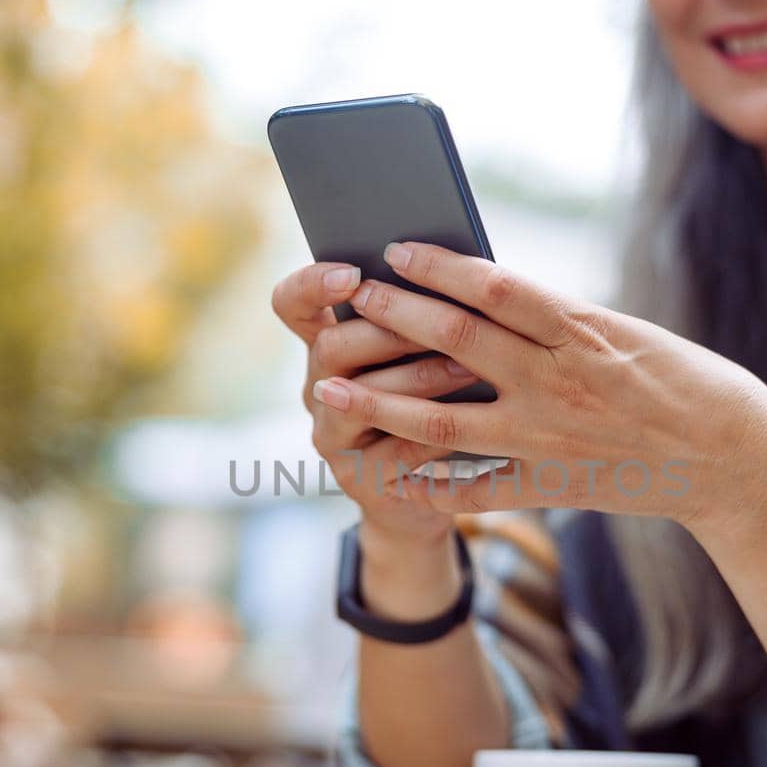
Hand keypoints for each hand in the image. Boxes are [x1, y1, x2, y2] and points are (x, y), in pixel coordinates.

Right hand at [270, 260, 478, 546]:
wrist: (427, 494)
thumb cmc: (434, 403)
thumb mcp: (419, 356)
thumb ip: (419, 319)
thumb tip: (452, 272)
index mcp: (328, 345)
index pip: (292, 303)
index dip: (313, 284)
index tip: (353, 273)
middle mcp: (319, 389)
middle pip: (330, 348)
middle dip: (389, 331)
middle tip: (441, 320)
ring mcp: (333, 437)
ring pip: (359, 400)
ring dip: (418, 379)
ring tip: (469, 366)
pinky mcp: (360, 479)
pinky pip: (394, 451)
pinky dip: (436, 432)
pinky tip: (474, 420)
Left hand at [309, 242, 766, 532]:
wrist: (733, 456)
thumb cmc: (681, 380)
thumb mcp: (622, 331)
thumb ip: (555, 320)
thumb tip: (486, 293)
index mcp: (581, 330)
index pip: (496, 286)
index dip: (439, 265)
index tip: (396, 248)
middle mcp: (558, 380)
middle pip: (458, 340)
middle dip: (397, 315)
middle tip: (350, 296)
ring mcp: (549, 436)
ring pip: (444, 417)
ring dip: (381, 398)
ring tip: (329, 381)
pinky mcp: (551, 484)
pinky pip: (474, 487)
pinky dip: (426, 483)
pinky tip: (383, 471)